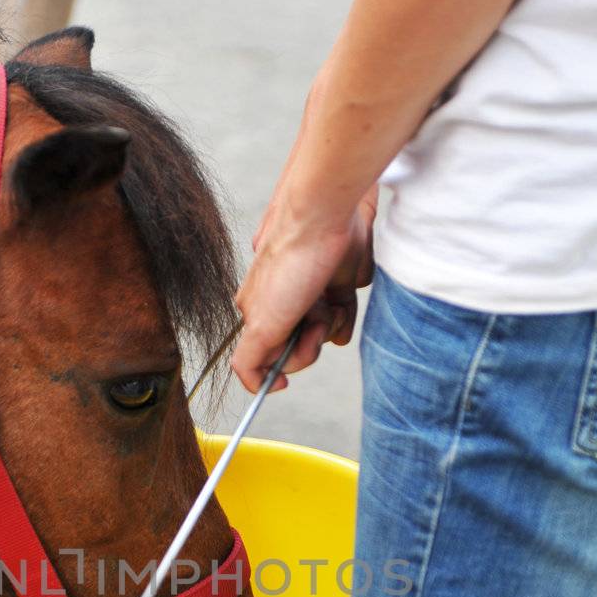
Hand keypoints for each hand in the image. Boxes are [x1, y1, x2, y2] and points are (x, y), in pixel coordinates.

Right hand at [232, 184, 376, 392]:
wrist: (326, 210)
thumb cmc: (291, 260)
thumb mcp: (261, 322)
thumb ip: (249, 360)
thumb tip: (258, 387)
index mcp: (256, 310)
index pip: (269, 357)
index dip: (285, 361)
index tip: (293, 358)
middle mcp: (281, 300)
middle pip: (300, 344)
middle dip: (310, 340)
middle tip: (314, 318)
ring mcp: (310, 289)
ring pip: (324, 330)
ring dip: (330, 325)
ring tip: (330, 301)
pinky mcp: (336, 278)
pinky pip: (344, 312)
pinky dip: (346, 315)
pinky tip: (341, 303)